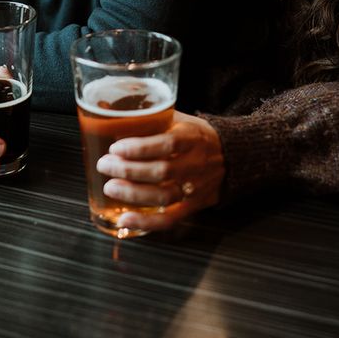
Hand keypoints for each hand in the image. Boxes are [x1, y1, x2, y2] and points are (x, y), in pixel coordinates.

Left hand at [95, 112, 224, 231]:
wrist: (234, 156)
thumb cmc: (197, 136)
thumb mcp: (181, 120)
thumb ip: (154, 119)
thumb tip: (114, 115)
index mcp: (192, 138)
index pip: (167, 144)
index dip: (139, 148)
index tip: (116, 148)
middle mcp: (196, 164)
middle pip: (161, 171)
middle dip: (128, 170)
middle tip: (105, 165)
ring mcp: (195, 187)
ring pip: (164, 196)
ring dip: (133, 194)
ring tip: (110, 187)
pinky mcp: (193, 206)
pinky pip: (169, 219)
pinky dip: (146, 222)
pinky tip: (125, 220)